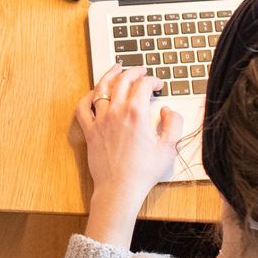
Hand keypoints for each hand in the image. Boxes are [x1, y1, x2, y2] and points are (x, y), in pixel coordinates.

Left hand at [73, 65, 184, 246]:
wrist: (119, 189)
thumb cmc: (143, 172)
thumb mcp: (169, 148)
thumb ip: (173, 123)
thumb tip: (167, 110)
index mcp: (137, 114)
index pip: (143, 85)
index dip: (153, 80)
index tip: (158, 84)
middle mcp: (117, 112)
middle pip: (122, 80)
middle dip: (133, 71)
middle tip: (141, 70)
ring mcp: (100, 120)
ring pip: (101, 88)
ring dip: (110, 75)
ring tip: (117, 68)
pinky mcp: (90, 131)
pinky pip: (83, 107)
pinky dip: (88, 96)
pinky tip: (94, 92)